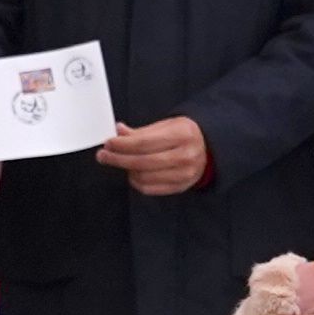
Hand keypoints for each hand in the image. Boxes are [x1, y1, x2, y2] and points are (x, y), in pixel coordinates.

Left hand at [93, 116, 212, 196]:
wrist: (210, 149)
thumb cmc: (184, 134)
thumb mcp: (166, 125)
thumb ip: (141, 131)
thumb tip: (118, 132)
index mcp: (182, 134)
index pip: (143, 143)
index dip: (121, 145)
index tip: (108, 143)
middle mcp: (185, 155)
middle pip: (142, 161)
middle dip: (118, 159)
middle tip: (104, 156)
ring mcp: (184, 174)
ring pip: (144, 177)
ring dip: (127, 170)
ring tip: (121, 162)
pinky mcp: (180, 186)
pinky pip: (150, 189)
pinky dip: (136, 181)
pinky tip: (132, 173)